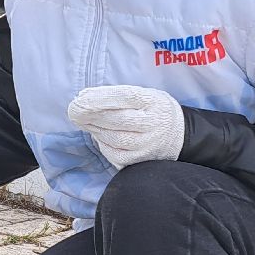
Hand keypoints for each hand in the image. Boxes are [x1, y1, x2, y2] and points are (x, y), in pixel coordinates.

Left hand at [67, 85, 184, 167]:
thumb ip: (117, 95)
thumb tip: (84, 97)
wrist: (180, 135)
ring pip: (113, 138)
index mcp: (153, 101)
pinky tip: (98, 136)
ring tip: (84, 121)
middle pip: (116, 119)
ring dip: (94, 129)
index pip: (124, 96)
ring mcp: (148, 144)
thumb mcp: (144, 94)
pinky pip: (115, 154)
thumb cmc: (154, 110)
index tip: (79, 98)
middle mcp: (152, 123)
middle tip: (74, 111)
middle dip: (90, 115)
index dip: (99, 98)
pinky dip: (102, 144)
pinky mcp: (141, 160)